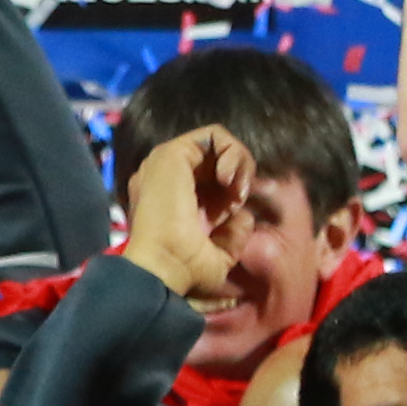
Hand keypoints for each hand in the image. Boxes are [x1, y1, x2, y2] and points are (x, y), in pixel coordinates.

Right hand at [121, 122, 248, 307]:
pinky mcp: (171, 154)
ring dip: (239, 162)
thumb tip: (245, 216)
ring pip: (217, 142)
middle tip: (239, 198)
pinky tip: (229, 179)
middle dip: (239, 173)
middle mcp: (164, 176)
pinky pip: (214, 135)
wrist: (161, 269)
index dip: (231, 189)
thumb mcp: (218, 257)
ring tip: (235, 190)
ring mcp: (165, 162)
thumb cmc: (184, 270)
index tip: (235, 210)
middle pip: (214, 156)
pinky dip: (234, 152)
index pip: (209, 176)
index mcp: (170, 197)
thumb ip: (233, 234)